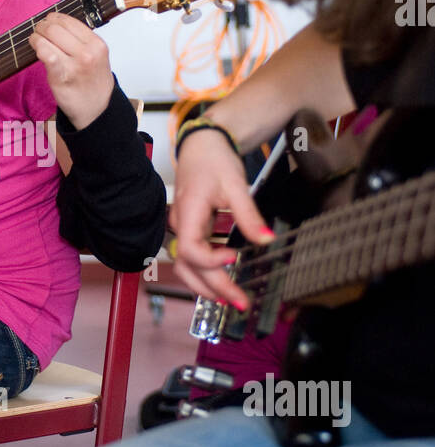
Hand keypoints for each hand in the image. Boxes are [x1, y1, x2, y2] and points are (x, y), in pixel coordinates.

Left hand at [29, 12, 114, 129]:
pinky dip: (37, 47)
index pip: (69, 21)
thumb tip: (57, 23)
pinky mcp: (60, 76)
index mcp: (97, 44)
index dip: (54, 18)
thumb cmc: (93, 82)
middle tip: (39, 30)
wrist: (96, 109)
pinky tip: (36, 48)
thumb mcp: (97, 55)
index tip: (49, 21)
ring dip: (36, 36)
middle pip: (56, 27)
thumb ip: (82, 40)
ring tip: (35, 39)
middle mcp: (87, 53)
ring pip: (48, 37)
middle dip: (43, 26)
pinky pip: (45, 54)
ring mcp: (74, 65)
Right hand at [169, 129, 273, 309]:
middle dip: (214, 288)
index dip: (210, 260)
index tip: (235, 259)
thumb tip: (267, 241)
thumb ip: (250, 216)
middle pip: (188, 266)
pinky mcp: (188, 230)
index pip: (190, 248)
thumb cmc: (214, 159)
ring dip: (205, 287)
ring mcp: (182, 228)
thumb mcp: (236, 185)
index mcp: (188, 211)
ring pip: (185, 267)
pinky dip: (205, 274)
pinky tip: (223, 282)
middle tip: (241, 302)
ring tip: (230, 300)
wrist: (203, 144)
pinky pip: (192, 258)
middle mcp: (180, 224)